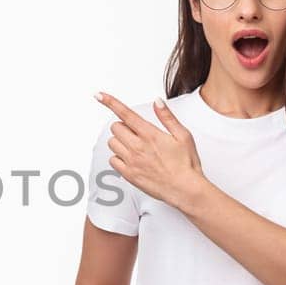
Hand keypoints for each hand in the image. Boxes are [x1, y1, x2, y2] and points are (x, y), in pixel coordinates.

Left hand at [94, 91, 207, 210]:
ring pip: (112, 143)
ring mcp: (131, 161)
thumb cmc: (186, 164)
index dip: (110, 102)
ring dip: (120, 141)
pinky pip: (113, 160)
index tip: (99, 95)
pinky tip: (132, 160)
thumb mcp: (183, 135)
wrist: (185, 190)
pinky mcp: (128, 174)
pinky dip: (119, 158)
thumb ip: (167, 117)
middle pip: (115, 127)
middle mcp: (137, 147)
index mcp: (150, 134)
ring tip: (136, 147)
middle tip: (137, 133)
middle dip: (124, 126)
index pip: (125, 113)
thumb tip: (157, 102)